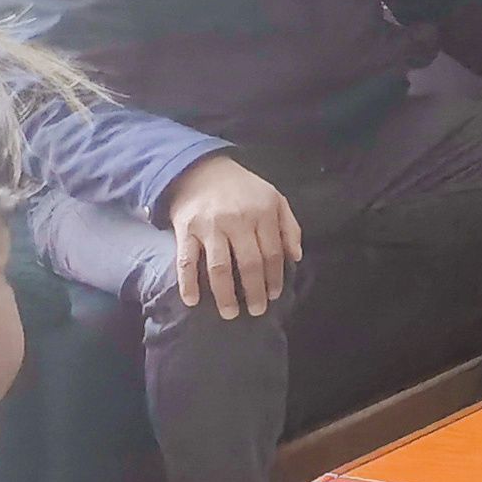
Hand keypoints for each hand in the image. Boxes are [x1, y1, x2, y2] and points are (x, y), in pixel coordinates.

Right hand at [164, 154, 302, 320]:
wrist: (201, 169)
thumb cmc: (243, 189)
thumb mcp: (275, 198)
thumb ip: (289, 227)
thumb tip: (296, 257)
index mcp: (263, 213)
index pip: (273, 253)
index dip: (275, 278)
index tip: (275, 296)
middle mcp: (237, 220)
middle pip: (249, 264)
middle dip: (254, 291)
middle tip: (256, 311)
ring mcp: (210, 226)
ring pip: (219, 267)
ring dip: (225, 295)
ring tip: (231, 313)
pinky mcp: (185, 230)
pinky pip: (186, 261)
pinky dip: (188, 283)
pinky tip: (192, 301)